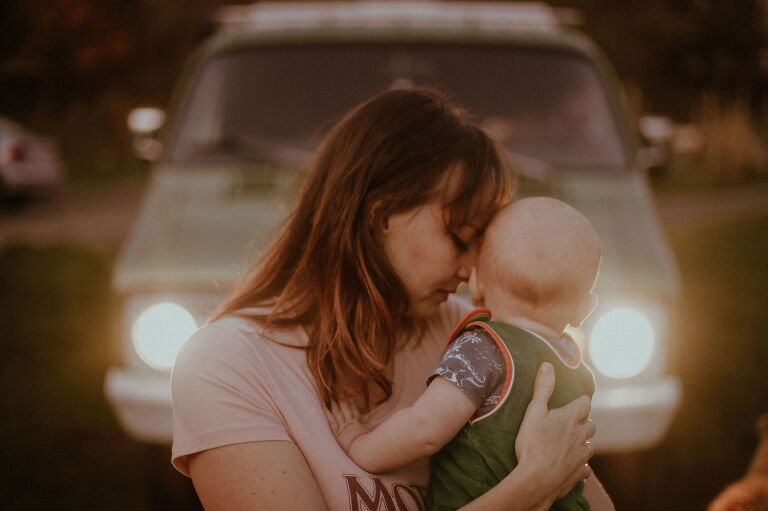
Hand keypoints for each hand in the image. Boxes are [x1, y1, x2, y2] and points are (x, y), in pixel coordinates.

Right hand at [515, 363, 595, 500]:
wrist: (536, 480)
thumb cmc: (532, 445)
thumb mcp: (533, 413)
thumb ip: (542, 389)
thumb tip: (548, 365)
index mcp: (569, 419)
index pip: (585, 403)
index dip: (581, 402)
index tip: (575, 401)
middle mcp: (580, 436)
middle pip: (591, 426)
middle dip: (584, 423)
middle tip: (571, 423)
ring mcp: (581, 456)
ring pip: (589, 446)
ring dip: (582, 443)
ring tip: (570, 444)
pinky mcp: (578, 474)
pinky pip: (584, 468)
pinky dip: (580, 465)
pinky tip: (571, 465)